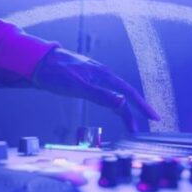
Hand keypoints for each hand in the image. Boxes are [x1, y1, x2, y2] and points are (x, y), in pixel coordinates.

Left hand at [31, 48, 159, 131]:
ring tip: (129, 123)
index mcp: (103, 75)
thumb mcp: (77, 87)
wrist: (37, 62)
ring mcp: (93, 76)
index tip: (154, 118)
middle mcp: (101, 74)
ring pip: (114, 94)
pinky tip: (112, 106)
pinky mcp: (85, 79)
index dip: (142, 106)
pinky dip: (112, 102)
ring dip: (123, 109)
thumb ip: (100, 95)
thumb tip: (122, 102)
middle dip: (134, 112)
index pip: (129, 92)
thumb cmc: (55, 73)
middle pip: (123, 95)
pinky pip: (105, 93)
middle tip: (139, 129)